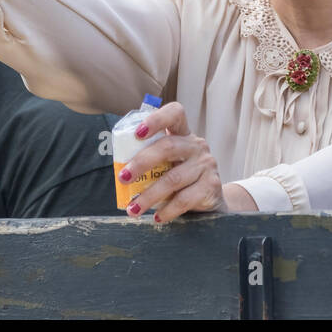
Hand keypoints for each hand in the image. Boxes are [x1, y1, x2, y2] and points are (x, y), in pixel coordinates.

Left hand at [122, 101, 242, 221]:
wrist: (211, 199)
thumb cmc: (181, 178)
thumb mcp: (169, 163)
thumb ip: (151, 160)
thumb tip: (120, 168)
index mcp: (183, 134)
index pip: (174, 114)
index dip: (156, 120)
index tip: (137, 133)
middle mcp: (196, 146)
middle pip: (168, 146)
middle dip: (142, 162)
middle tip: (124, 178)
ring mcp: (206, 165)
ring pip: (173, 178)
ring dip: (149, 195)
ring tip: (133, 208)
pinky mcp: (211, 186)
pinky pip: (184, 199)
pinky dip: (167, 210)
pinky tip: (157, 217)